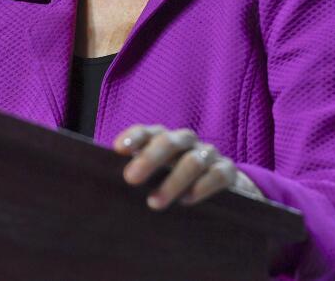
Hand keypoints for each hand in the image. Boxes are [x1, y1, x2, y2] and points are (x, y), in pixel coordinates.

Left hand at [114, 124, 262, 209]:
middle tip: (131, 178)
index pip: (149, 132)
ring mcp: (209, 155)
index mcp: (166, 140)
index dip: (134, 137)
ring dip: (172, 181)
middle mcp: (187, 143)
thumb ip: (139, 175)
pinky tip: (188, 200)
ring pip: (192, 160)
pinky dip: (202, 186)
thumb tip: (106, 182)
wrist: (226, 189)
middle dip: (149, 159)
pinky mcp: (229, 172)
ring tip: (154, 202)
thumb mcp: (158, 176)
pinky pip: (217, 175)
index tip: (117, 149)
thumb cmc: (179, 183)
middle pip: (169, 142)